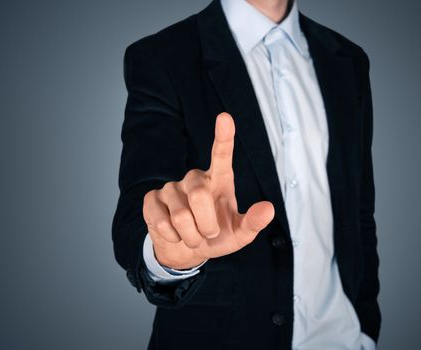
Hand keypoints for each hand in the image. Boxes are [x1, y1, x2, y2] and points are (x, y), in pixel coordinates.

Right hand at [142, 112, 274, 268]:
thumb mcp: (239, 234)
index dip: (224, 136)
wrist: (187, 252)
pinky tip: (174, 235)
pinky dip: (173, 238)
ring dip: (191, 236)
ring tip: (193, 236)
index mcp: (219, 180)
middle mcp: (195, 178)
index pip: (221, 154)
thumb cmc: (216, 237)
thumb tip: (269, 209)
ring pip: (180, 216)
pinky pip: (162, 223)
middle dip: (206, 226)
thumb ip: (253, 222)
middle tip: (208, 234)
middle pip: (199, 196)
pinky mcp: (151, 199)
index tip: (225, 117)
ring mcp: (171, 187)